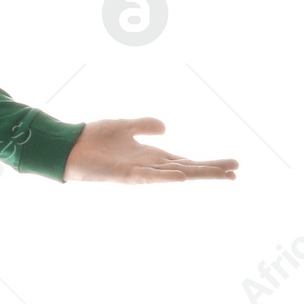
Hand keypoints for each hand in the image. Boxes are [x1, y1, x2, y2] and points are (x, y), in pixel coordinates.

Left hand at [63, 118, 237, 183]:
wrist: (67, 146)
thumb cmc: (92, 139)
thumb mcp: (125, 126)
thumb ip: (145, 125)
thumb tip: (166, 127)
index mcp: (151, 156)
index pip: (187, 160)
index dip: (209, 163)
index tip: (233, 165)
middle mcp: (149, 166)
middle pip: (187, 168)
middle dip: (211, 171)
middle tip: (236, 173)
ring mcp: (138, 172)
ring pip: (174, 174)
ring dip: (197, 174)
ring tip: (221, 175)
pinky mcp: (123, 175)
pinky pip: (148, 177)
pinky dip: (165, 176)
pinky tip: (182, 176)